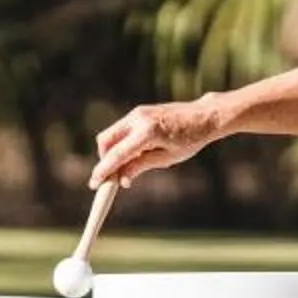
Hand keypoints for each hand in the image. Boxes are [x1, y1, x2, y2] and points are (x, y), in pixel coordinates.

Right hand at [92, 100, 221, 189]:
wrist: (202, 116)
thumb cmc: (190, 139)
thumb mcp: (167, 158)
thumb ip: (141, 166)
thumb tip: (121, 180)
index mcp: (147, 132)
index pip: (117, 154)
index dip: (103, 171)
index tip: (94, 184)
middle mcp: (137, 118)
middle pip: (105, 141)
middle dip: (104, 160)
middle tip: (111, 177)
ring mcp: (136, 113)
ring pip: (111, 135)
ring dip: (112, 152)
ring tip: (129, 166)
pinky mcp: (138, 112)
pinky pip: (121, 130)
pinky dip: (120, 144)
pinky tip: (135, 154)